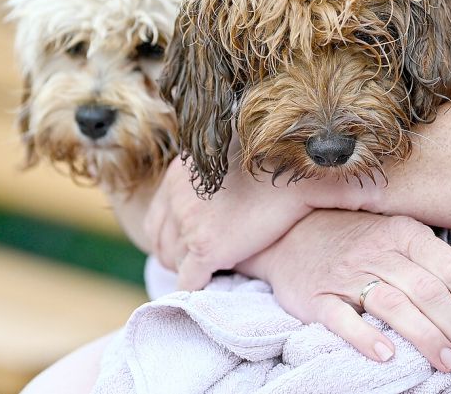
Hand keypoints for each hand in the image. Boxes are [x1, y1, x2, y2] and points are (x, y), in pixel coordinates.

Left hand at [144, 157, 313, 289]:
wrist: (293, 174)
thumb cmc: (276, 165)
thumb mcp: (230, 160)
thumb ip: (213, 178)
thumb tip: (216, 195)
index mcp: (179, 176)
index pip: (157, 219)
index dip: (171, 238)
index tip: (189, 246)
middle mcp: (176, 198)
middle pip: (161, 242)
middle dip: (177, 256)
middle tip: (197, 265)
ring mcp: (189, 225)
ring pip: (174, 263)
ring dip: (188, 271)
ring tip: (210, 274)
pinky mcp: (206, 248)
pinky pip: (188, 281)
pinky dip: (197, 289)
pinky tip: (211, 288)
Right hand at [238, 210, 450, 372]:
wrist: (292, 234)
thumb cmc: (357, 239)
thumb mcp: (398, 235)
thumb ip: (437, 257)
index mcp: (405, 234)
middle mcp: (378, 252)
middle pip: (428, 290)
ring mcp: (346, 275)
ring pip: (394, 304)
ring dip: (424, 336)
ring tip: (444, 362)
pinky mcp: (317, 298)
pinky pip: (343, 319)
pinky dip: (366, 337)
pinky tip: (386, 355)